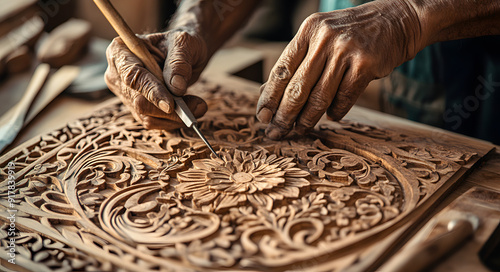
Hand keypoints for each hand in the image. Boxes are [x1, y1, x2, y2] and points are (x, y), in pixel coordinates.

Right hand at [105, 31, 208, 129]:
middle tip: (198, 106)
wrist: (186, 53)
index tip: (171, 104)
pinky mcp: (136, 107)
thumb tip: (176, 87)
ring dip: (175, 116)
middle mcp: (117, 74)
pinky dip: (173, 120)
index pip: (132, 76)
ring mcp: (125, 93)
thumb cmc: (182, 43)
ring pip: (147, 116)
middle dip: (168, 109)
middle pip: (138, 101)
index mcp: (121, 50)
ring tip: (198, 105)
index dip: (150, 91)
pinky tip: (189, 108)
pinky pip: (153, 122)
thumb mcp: (184, 44)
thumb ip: (179, 63)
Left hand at [256, 0, 421, 138]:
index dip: (269, 97)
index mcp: (308, 30)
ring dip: (307, 119)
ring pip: (319, 97)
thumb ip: (296, 62)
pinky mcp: (366, 65)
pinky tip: (331, 116)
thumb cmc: (350, 34)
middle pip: (297, 87)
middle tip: (275, 132)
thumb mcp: (320, 38)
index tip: (262, 117)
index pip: (281, 69)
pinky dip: (336, 112)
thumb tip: (265, 92)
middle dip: (284, 115)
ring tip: (299, 130)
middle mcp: (324, 39)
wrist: (396, 20)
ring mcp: (346, 51)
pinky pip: (344, 98)